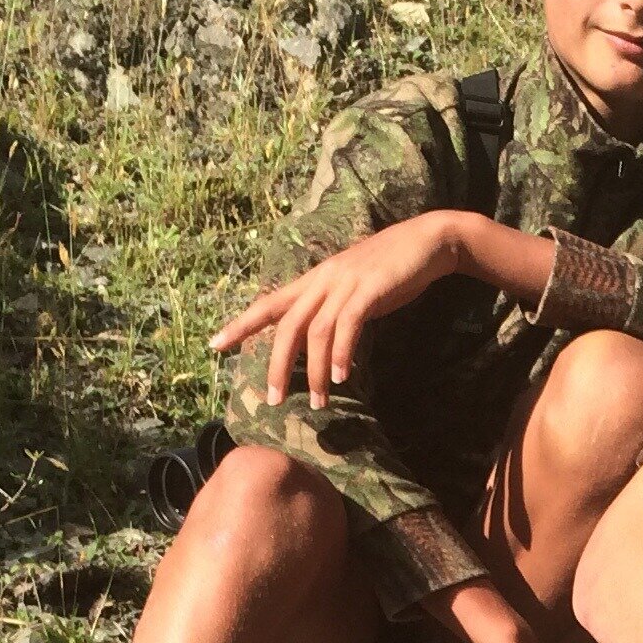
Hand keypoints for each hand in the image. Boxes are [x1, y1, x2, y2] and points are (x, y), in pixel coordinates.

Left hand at [211, 213, 472, 410]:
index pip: (268, 304)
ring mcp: (345, 283)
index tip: (215, 346)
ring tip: (318, 401)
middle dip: (277, 364)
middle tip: (273, 399)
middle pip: (287, 325)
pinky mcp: (370, 289)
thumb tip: (320, 343)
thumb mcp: (353, 289)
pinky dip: (342, 353)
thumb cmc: (391, 269)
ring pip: (317, 331)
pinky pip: (348, 325)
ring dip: (313, 370)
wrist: (427, 241)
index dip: (240, 325)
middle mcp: (322, 280)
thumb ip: (333, 310)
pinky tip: (341, 376)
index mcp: (314, 280)